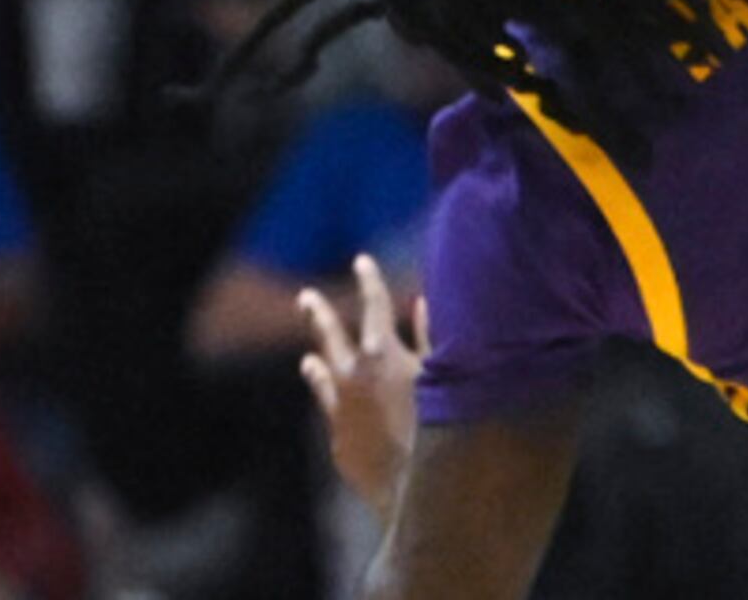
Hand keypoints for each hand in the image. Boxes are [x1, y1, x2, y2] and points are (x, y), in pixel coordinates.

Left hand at [297, 253, 422, 523]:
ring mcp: (340, 408)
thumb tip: (422, 302)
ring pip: (321, 375)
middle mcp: (352, 375)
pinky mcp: (339, 439)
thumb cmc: (441, 424)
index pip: (372, 304)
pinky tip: (327, 400)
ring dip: (316, 362)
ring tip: (308, 359)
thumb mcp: (441, 372)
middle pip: (329, 334)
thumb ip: (430, 336)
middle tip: (305, 297)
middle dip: (318, 313)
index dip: (368, 280)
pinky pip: (330, 411)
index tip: (361, 261)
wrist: (417, 487)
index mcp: (381, 351)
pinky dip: (328, 399)